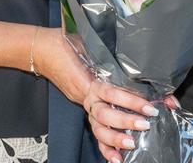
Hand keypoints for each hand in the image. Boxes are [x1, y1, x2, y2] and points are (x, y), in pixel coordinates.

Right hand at [34, 30, 155, 162]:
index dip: (131, 100)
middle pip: (104, 114)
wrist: (43, 49)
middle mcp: (86, 93)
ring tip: (131, 144)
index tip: (149, 106)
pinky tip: (115, 158)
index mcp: (89, 78)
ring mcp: (84, 102)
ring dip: (114, 138)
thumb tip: (136, 53)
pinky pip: (94, 129)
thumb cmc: (67, 42)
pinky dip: (105, 146)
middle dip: (125, 121)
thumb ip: (107, 51)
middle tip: (145, 124)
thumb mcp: (88, 43)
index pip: (111, 92)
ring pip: (98, 125)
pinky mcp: (84, 105)